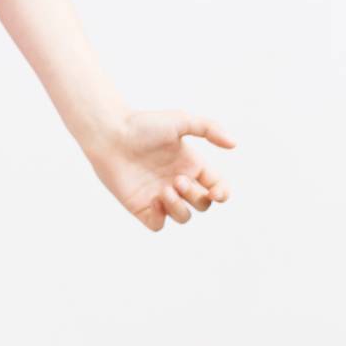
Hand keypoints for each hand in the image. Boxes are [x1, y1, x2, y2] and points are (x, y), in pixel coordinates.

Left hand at [83, 109, 235, 231]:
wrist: (110, 133)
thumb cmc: (143, 125)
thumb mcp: (180, 120)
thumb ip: (209, 128)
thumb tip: (234, 143)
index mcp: (191, 165)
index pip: (216, 187)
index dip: (222, 194)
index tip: (217, 192)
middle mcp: (178, 182)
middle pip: (202, 204)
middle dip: (196, 196)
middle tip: (177, 179)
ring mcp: (160, 196)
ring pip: (183, 217)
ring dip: (180, 207)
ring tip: (165, 188)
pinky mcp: (141, 206)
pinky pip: (158, 225)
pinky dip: (161, 217)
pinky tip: (154, 199)